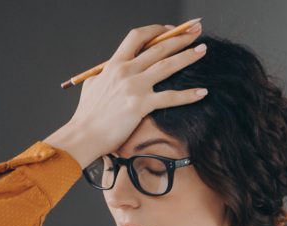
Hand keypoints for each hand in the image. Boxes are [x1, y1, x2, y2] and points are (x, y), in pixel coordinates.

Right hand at [48, 23, 207, 165]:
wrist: (83, 135)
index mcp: (114, 64)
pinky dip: (188, 94)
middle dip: (180, 37)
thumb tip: (111, 69)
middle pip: (158, 47)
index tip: (171, 29)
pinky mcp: (140, 105)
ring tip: (203, 50)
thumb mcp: (93, 86)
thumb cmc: (88, 114)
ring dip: (187, 56)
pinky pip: (170, 97)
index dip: (157, 30)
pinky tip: (202, 92)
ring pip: (167, 66)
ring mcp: (134, 87)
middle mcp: (125, 71)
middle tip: (196, 31)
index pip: (138, 37)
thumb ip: (105, 74)